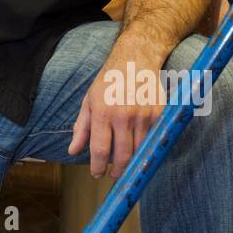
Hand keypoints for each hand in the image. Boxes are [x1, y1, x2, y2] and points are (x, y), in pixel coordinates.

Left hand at [68, 43, 170, 178]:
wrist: (135, 59)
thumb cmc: (109, 81)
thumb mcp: (89, 100)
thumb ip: (82, 128)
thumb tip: (73, 151)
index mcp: (103, 112)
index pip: (100, 150)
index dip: (97, 167)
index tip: (97, 173)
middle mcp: (124, 115)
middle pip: (123, 157)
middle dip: (118, 171)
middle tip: (114, 174)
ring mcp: (144, 115)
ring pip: (140, 151)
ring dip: (133, 162)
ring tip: (125, 164)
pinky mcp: (159, 114)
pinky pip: (153, 140)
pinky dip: (147, 148)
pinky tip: (141, 148)